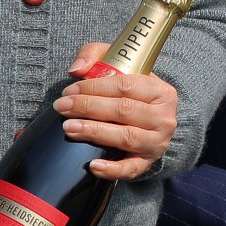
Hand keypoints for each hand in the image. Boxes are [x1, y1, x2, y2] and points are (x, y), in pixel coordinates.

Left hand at [59, 41, 176, 179]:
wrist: (150, 121)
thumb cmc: (129, 92)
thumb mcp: (117, 66)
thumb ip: (95, 56)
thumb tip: (77, 70)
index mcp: (160, 90)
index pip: (126, 85)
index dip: (94, 87)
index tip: (69, 90)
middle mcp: (164, 117)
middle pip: (124, 110)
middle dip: (88, 107)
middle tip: (62, 107)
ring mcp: (157, 141)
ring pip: (126, 137)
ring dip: (95, 132)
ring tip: (69, 128)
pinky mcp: (147, 162)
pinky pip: (130, 169)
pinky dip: (112, 169)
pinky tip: (93, 165)